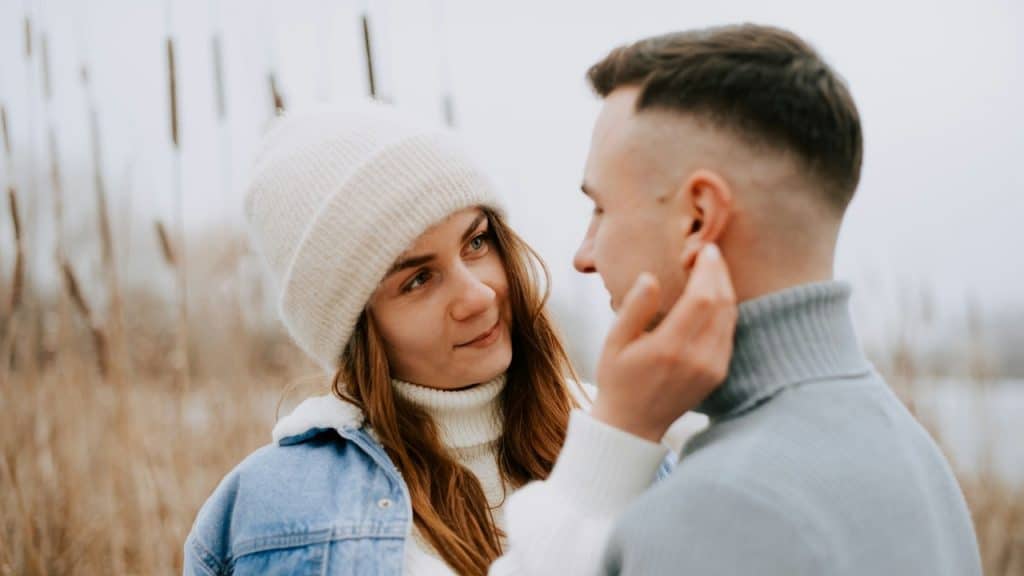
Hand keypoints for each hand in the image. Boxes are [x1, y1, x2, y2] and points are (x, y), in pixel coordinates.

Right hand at [592, 244, 736, 442]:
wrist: (632, 424)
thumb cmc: (617, 378)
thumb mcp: (614, 341)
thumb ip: (634, 308)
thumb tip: (651, 276)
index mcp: (669, 348)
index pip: (702, 298)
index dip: (707, 269)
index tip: (703, 249)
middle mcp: (697, 359)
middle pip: (722, 303)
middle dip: (719, 272)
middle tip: (710, 251)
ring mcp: (712, 368)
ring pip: (730, 317)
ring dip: (725, 288)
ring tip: (713, 268)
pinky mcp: (718, 373)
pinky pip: (729, 333)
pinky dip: (726, 308)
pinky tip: (714, 295)